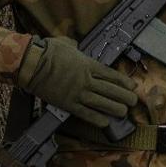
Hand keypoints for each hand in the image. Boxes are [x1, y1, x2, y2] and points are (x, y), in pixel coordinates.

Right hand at [14, 36, 137, 126]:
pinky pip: (86, 113)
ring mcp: (78, 93)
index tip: (133, 86)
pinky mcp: (68, 104)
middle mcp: (87, 80)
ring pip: (103, 104)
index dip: (124, 82)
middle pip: (112, 91)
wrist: (32, 64)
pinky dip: (97, 119)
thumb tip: (75, 44)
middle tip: (133, 102)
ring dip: (116, 109)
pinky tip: (105, 122)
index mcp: (89, 65)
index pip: (112, 75)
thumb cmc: (48, 51)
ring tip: (124, 112)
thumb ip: (75, 46)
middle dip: (125, 97)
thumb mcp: (66, 44)